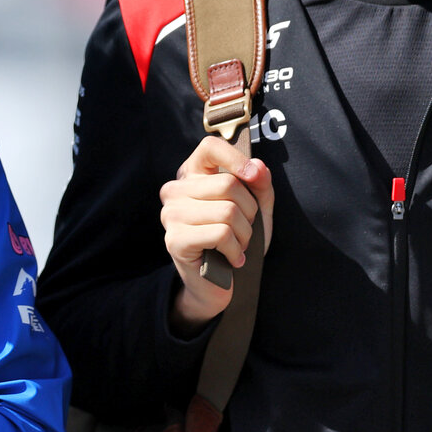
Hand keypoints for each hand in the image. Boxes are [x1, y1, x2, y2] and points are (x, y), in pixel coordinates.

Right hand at [160, 134, 273, 335]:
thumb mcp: (255, 207)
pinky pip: (221, 234)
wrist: (220, 284)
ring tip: (238, 246)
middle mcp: (175, 190)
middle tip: (246, 230)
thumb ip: (259, 183)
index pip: (210, 147)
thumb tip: (257, 167)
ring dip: (245, 234)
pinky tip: (233, 259)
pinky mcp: (175, 240)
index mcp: (192, 175)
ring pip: (228, 211)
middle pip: (228, 184)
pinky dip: (236, 249)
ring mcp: (171, 215)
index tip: (253, 176)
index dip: (236, 159)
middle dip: (250, 211)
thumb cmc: (235, 240)